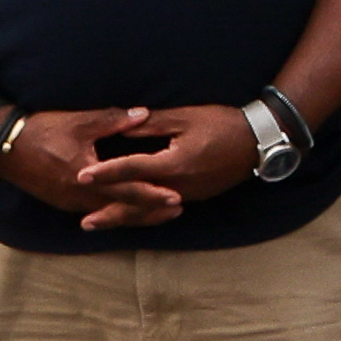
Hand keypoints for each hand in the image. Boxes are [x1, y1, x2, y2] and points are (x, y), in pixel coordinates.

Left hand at [49, 103, 252, 232]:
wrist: (258, 141)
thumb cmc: (222, 124)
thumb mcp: (186, 117)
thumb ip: (152, 124)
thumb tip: (125, 127)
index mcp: (174, 164)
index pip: (132, 169)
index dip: (105, 173)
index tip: (82, 177)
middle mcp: (179, 186)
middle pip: (138, 204)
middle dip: (110, 213)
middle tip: (84, 222)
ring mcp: (189, 195)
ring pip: (150, 211)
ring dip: (125, 218)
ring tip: (102, 224)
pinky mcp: (196, 196)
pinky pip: (164, 210)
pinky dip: (145, 214)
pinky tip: (133, 216)